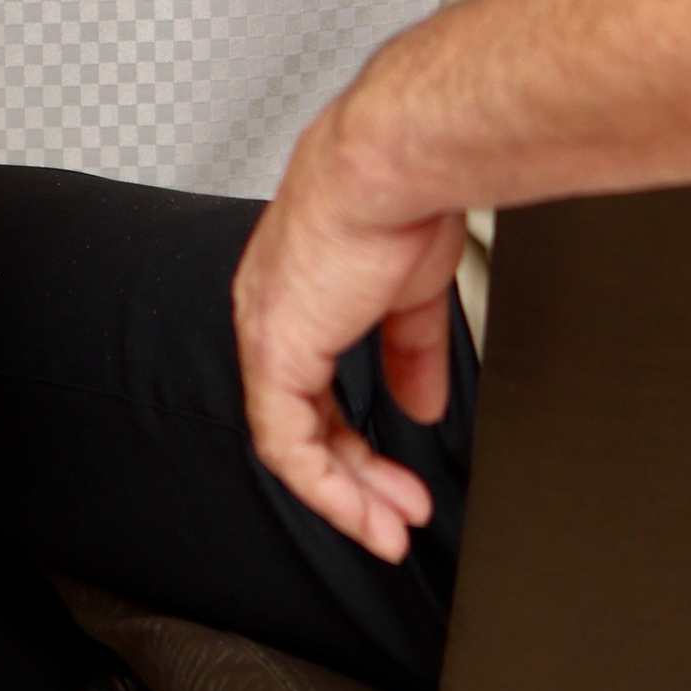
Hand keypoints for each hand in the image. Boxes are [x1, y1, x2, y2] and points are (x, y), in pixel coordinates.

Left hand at [232, 93, 466, 560]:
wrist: (393, 164)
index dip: (356, 436)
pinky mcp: (274, 355)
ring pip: (291, 442)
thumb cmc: (402, 195)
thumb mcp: (415, 290)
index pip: (317, 386)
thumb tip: (422, 402)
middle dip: (357, 477)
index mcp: (302, 294)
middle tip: (398, 513)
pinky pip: (286, 445)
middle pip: (305, 422)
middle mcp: (272, 316)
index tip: (396, 468)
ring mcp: (268, 336)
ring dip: (346, 492)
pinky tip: (363, 506)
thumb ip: (413, 352)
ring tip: (389, 526)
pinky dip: (327, 486)